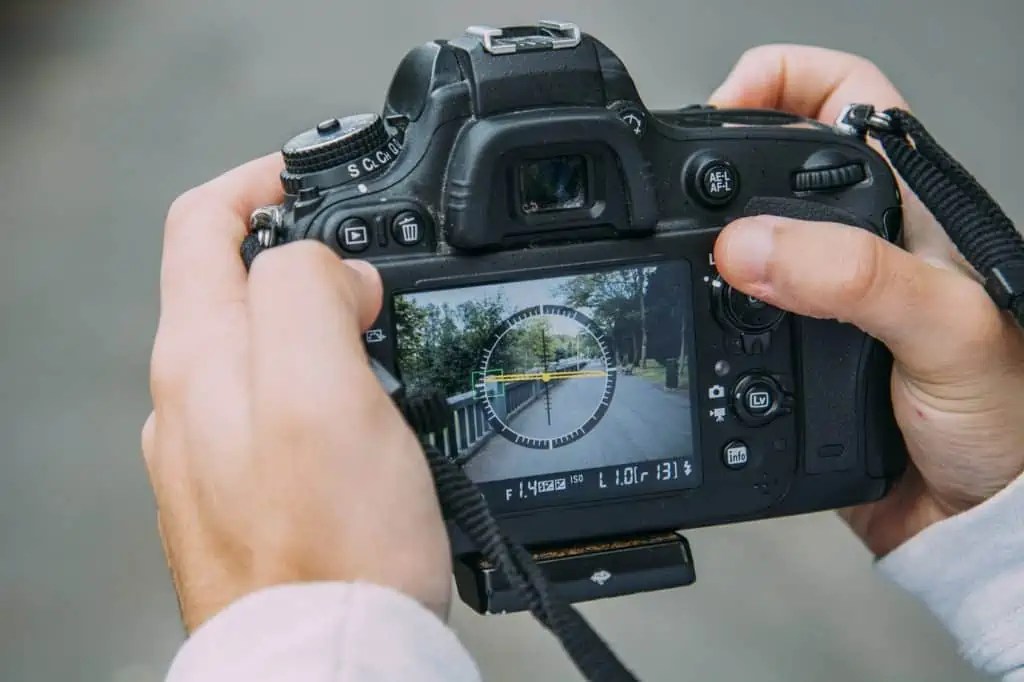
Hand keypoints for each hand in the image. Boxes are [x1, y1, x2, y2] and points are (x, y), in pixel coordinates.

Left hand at [142, 154, 450, 632]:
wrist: (332, 657)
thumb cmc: (331, 547)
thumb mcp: (324, 390)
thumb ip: (308, 294)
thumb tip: (329, 267)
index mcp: (202, 357)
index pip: (202, 223)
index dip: (260, 181)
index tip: (315, 176)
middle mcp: (194, 398)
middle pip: (234, 282)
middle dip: (305, 253)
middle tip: (375, 274)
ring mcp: (217, 448)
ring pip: (264, 345)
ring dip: (322, 320)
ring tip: (384, 339)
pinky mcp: (253, 489)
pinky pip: (285, 405)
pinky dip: (328, 381)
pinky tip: (370, 411)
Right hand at [710, 45, 1023, 555]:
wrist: (974, 517)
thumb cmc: (1006, 416)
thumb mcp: (943, 328)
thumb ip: (854, 277)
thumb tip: (749, 246)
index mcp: (905, 206)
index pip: (841, 95)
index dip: (779, 80)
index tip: (724, 106)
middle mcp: (855, 243)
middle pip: (767, 164)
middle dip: (716, 165)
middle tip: (680, 193)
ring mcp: (816, 298)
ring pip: (736, 240)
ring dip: (696, 246)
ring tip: (673, 260)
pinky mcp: (784, 352)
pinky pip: (720, 316)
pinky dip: (692, 312)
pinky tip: (688, 323)